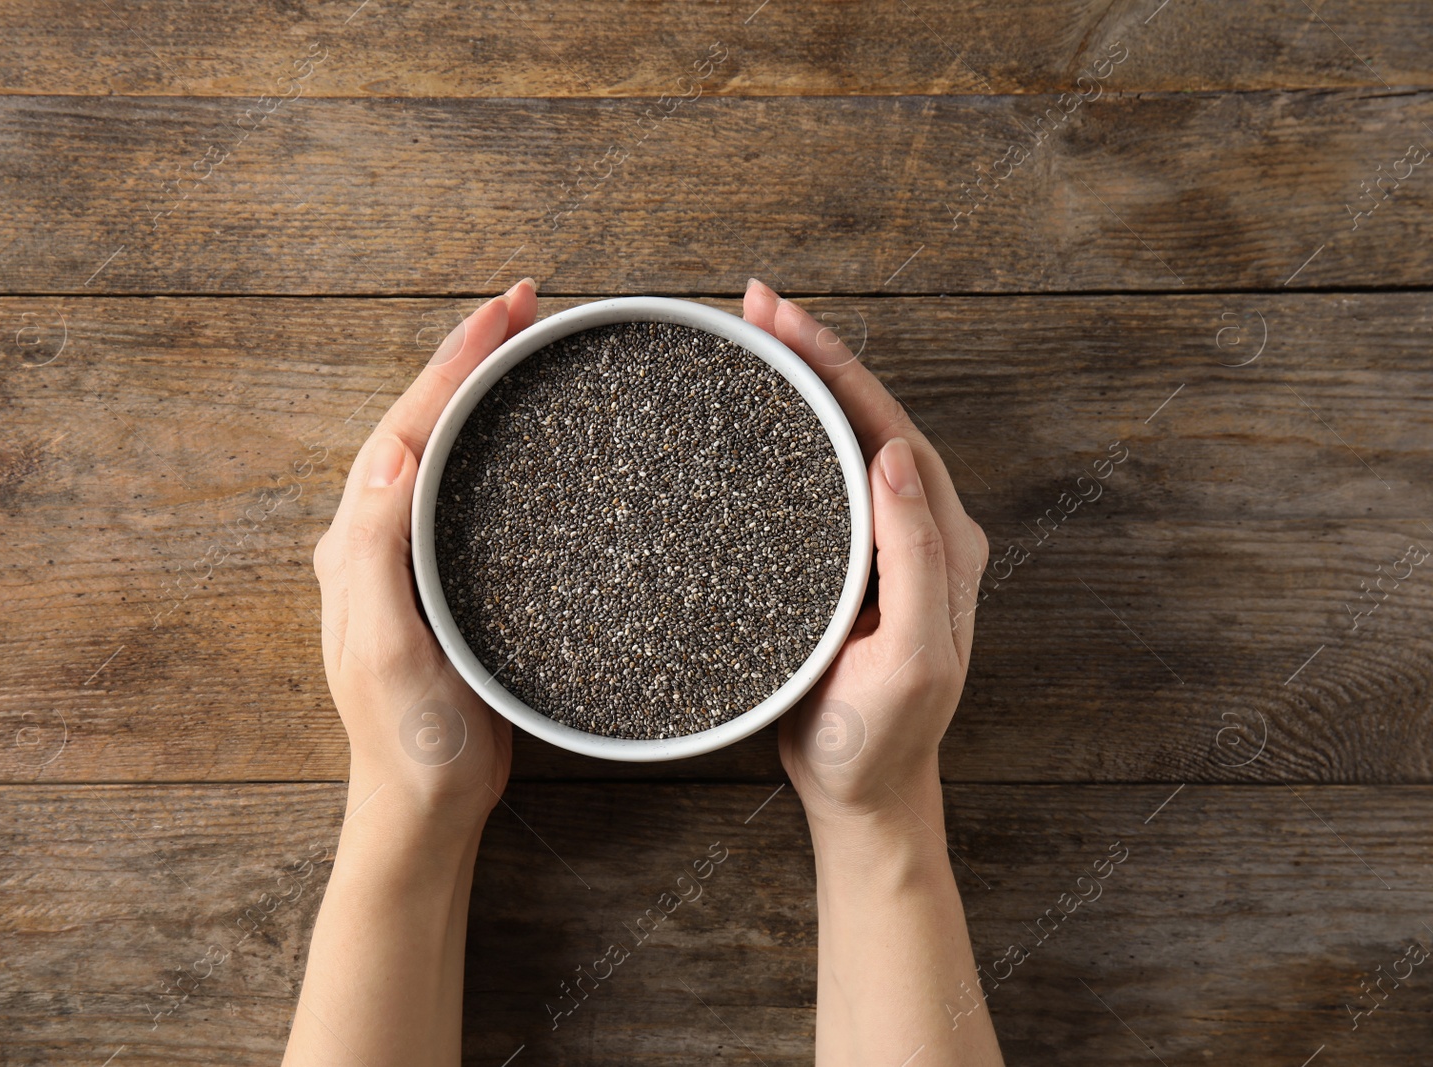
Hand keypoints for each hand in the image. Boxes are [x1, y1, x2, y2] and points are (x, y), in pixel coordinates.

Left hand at [311, 278, 538, 842]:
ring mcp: (411, 563)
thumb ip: (375, 552)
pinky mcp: (447, 587)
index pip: (407, 427)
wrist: (425, 811)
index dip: (453, 362)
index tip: (502, 311)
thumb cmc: (407, 741)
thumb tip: (391, 453)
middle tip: (522, 308)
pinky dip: (493, 450)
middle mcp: (377, 542)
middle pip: (423, 424)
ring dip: (479, 395)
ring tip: (524, 350)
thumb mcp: (385, 647)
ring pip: (443, 453)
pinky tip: (524, 442)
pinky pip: (465, 495)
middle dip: (467, 358)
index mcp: (358, 545)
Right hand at [742, 279, 989, 830]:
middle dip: (815, 355)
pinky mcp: (847, 563)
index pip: (891, 429)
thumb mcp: (913, 658)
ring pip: (842, 441)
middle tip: (755, 307)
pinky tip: (753, 414)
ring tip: (749, 338)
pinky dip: (788, 434)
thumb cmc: (884, 738)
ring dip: (800, 384)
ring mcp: (882, 544)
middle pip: (866, 418)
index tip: (786, 321)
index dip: (839, 368)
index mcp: (944, 543)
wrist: (862, 792)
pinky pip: (819, 480)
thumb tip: (893, 456)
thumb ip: (915, 560)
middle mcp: (920, 530)